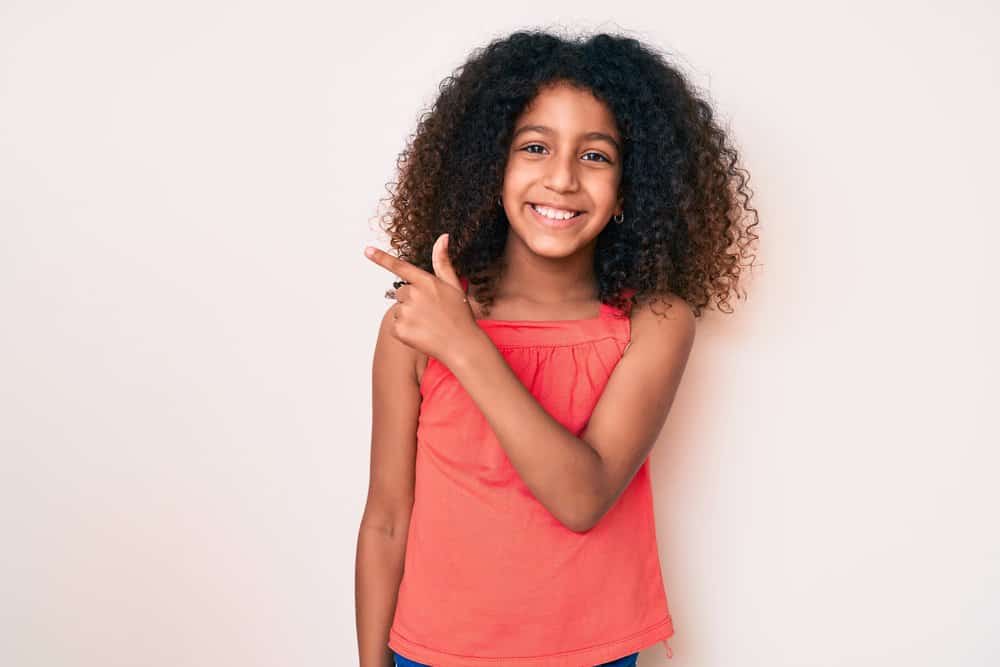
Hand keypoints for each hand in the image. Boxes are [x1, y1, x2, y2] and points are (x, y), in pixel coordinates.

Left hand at [364, 233, 480, 364]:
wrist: (462, 345)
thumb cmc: (460, 315)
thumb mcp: (454, 285)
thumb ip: (443, 261)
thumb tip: (443, 237)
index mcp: (426, 281)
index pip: (400, 266)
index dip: (381, 258)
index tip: (367, 251)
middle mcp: (414, 294)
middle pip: (401, 293)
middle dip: (412, 301)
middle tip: (430, 313)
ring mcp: (406, 312)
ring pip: (399, 310)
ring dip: (409, 317)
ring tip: (428, 325)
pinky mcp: (400, 329)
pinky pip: (395, 326)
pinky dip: (405, 331)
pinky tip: (421, 334)